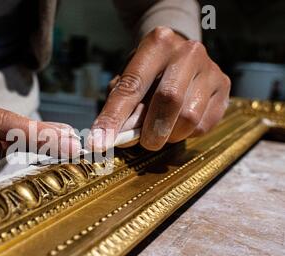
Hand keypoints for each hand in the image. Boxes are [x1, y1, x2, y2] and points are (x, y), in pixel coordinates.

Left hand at [88, 26, 230, 150]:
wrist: (181, 54)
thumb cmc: (148, 71)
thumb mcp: (128, 78)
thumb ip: (121, 104)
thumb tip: (117, 136)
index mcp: (157, 44)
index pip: (132, 86)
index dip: (114, 118)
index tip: (99, 142)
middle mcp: (187, 52)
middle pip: (169, 100)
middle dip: (151, 131)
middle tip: (144, 142)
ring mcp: (210, 69)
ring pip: (189, 118)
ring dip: (170, 135)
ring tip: (161, 130)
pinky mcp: (224, 88)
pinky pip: (204, 125)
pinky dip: (186, 134)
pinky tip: (179, 123)